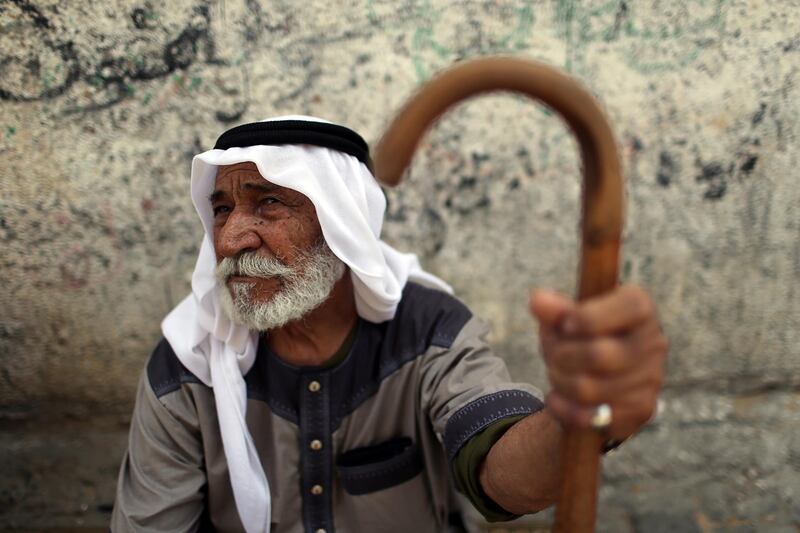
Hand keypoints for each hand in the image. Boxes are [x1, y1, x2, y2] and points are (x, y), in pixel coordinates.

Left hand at [530, 286, 666, 440]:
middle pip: (599, 355)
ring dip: (559, 381)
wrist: (599, 378)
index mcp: (640, 308)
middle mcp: (653, 342)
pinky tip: (557, 398)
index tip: (566, 325)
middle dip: (561, 356)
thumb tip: (537, 300)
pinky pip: (589, 416)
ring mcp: (651, 379)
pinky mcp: (641, 410)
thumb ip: (554, 310)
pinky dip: (562, 407)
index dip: (588, 317)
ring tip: (556, 373)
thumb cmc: (581, 337)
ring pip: (589, 389)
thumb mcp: (565, 319)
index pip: (628, 307)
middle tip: (552, 354)